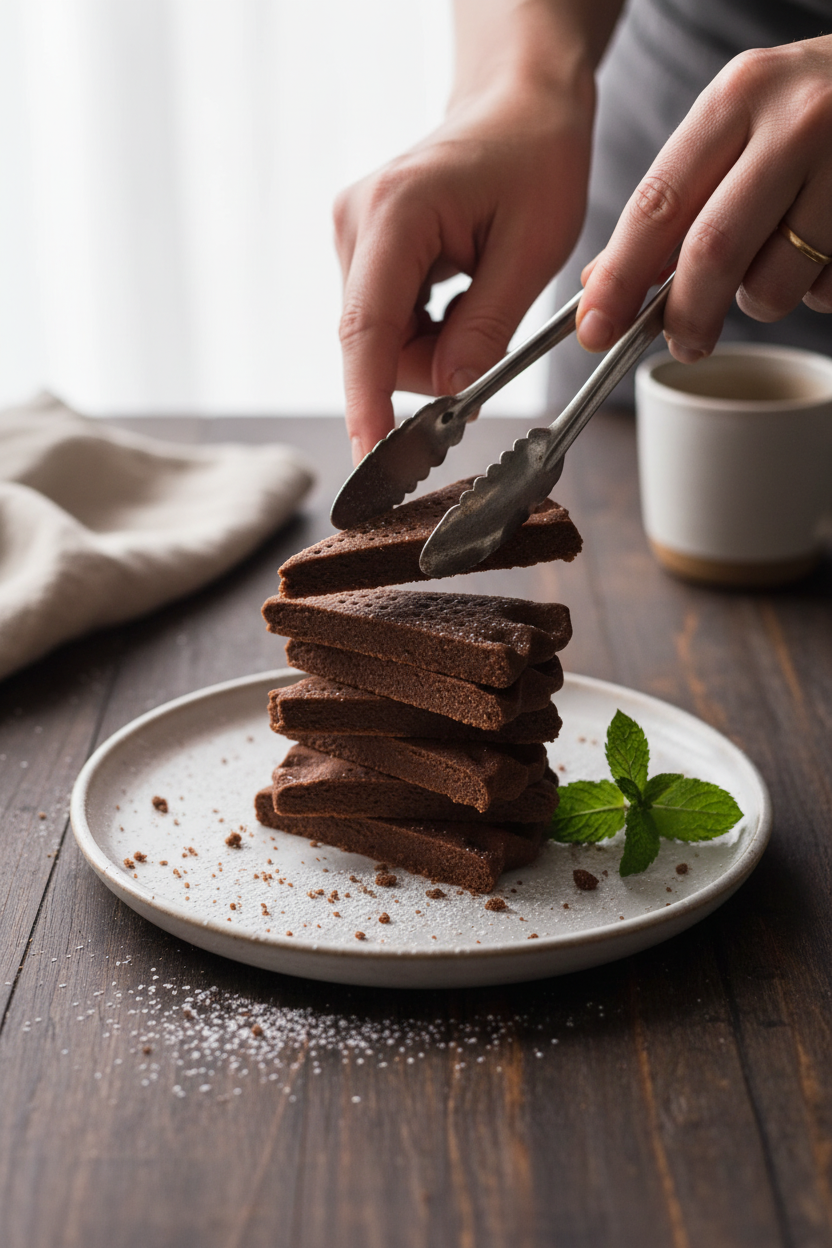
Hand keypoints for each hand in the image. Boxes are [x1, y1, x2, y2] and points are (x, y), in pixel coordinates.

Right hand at [334, 72, 594, 462]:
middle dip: (432, 367)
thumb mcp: (534, 249)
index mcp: (396, 213)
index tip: (368, 459)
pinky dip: (428, 330)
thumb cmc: (536, 158)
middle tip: (495, 331)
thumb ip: (488, 329)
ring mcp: (352, 236)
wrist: (517, 103)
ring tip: (481, 294)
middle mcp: (356, 223)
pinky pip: (387, 324)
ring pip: (381, 342)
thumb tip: (452, 397)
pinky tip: (460, 292)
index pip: (367, 329)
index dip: (366, 402)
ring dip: (435, 346)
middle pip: (376, 345)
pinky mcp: (361, 250)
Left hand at [577, 35, 831, 363]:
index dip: (620, 277)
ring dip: (758, 299)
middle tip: (683, 342)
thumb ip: (674, 195)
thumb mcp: (733, 123)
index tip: (595, 326)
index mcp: (737, 98)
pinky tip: (819, 250)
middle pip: (712, 252)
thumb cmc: (802, 110)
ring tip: (772, 263)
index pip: (658, 205)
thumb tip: (602, 280)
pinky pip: (824, 291)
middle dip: (687, 314)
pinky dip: (811, 291)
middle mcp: (793, 124)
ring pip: (773, 284)